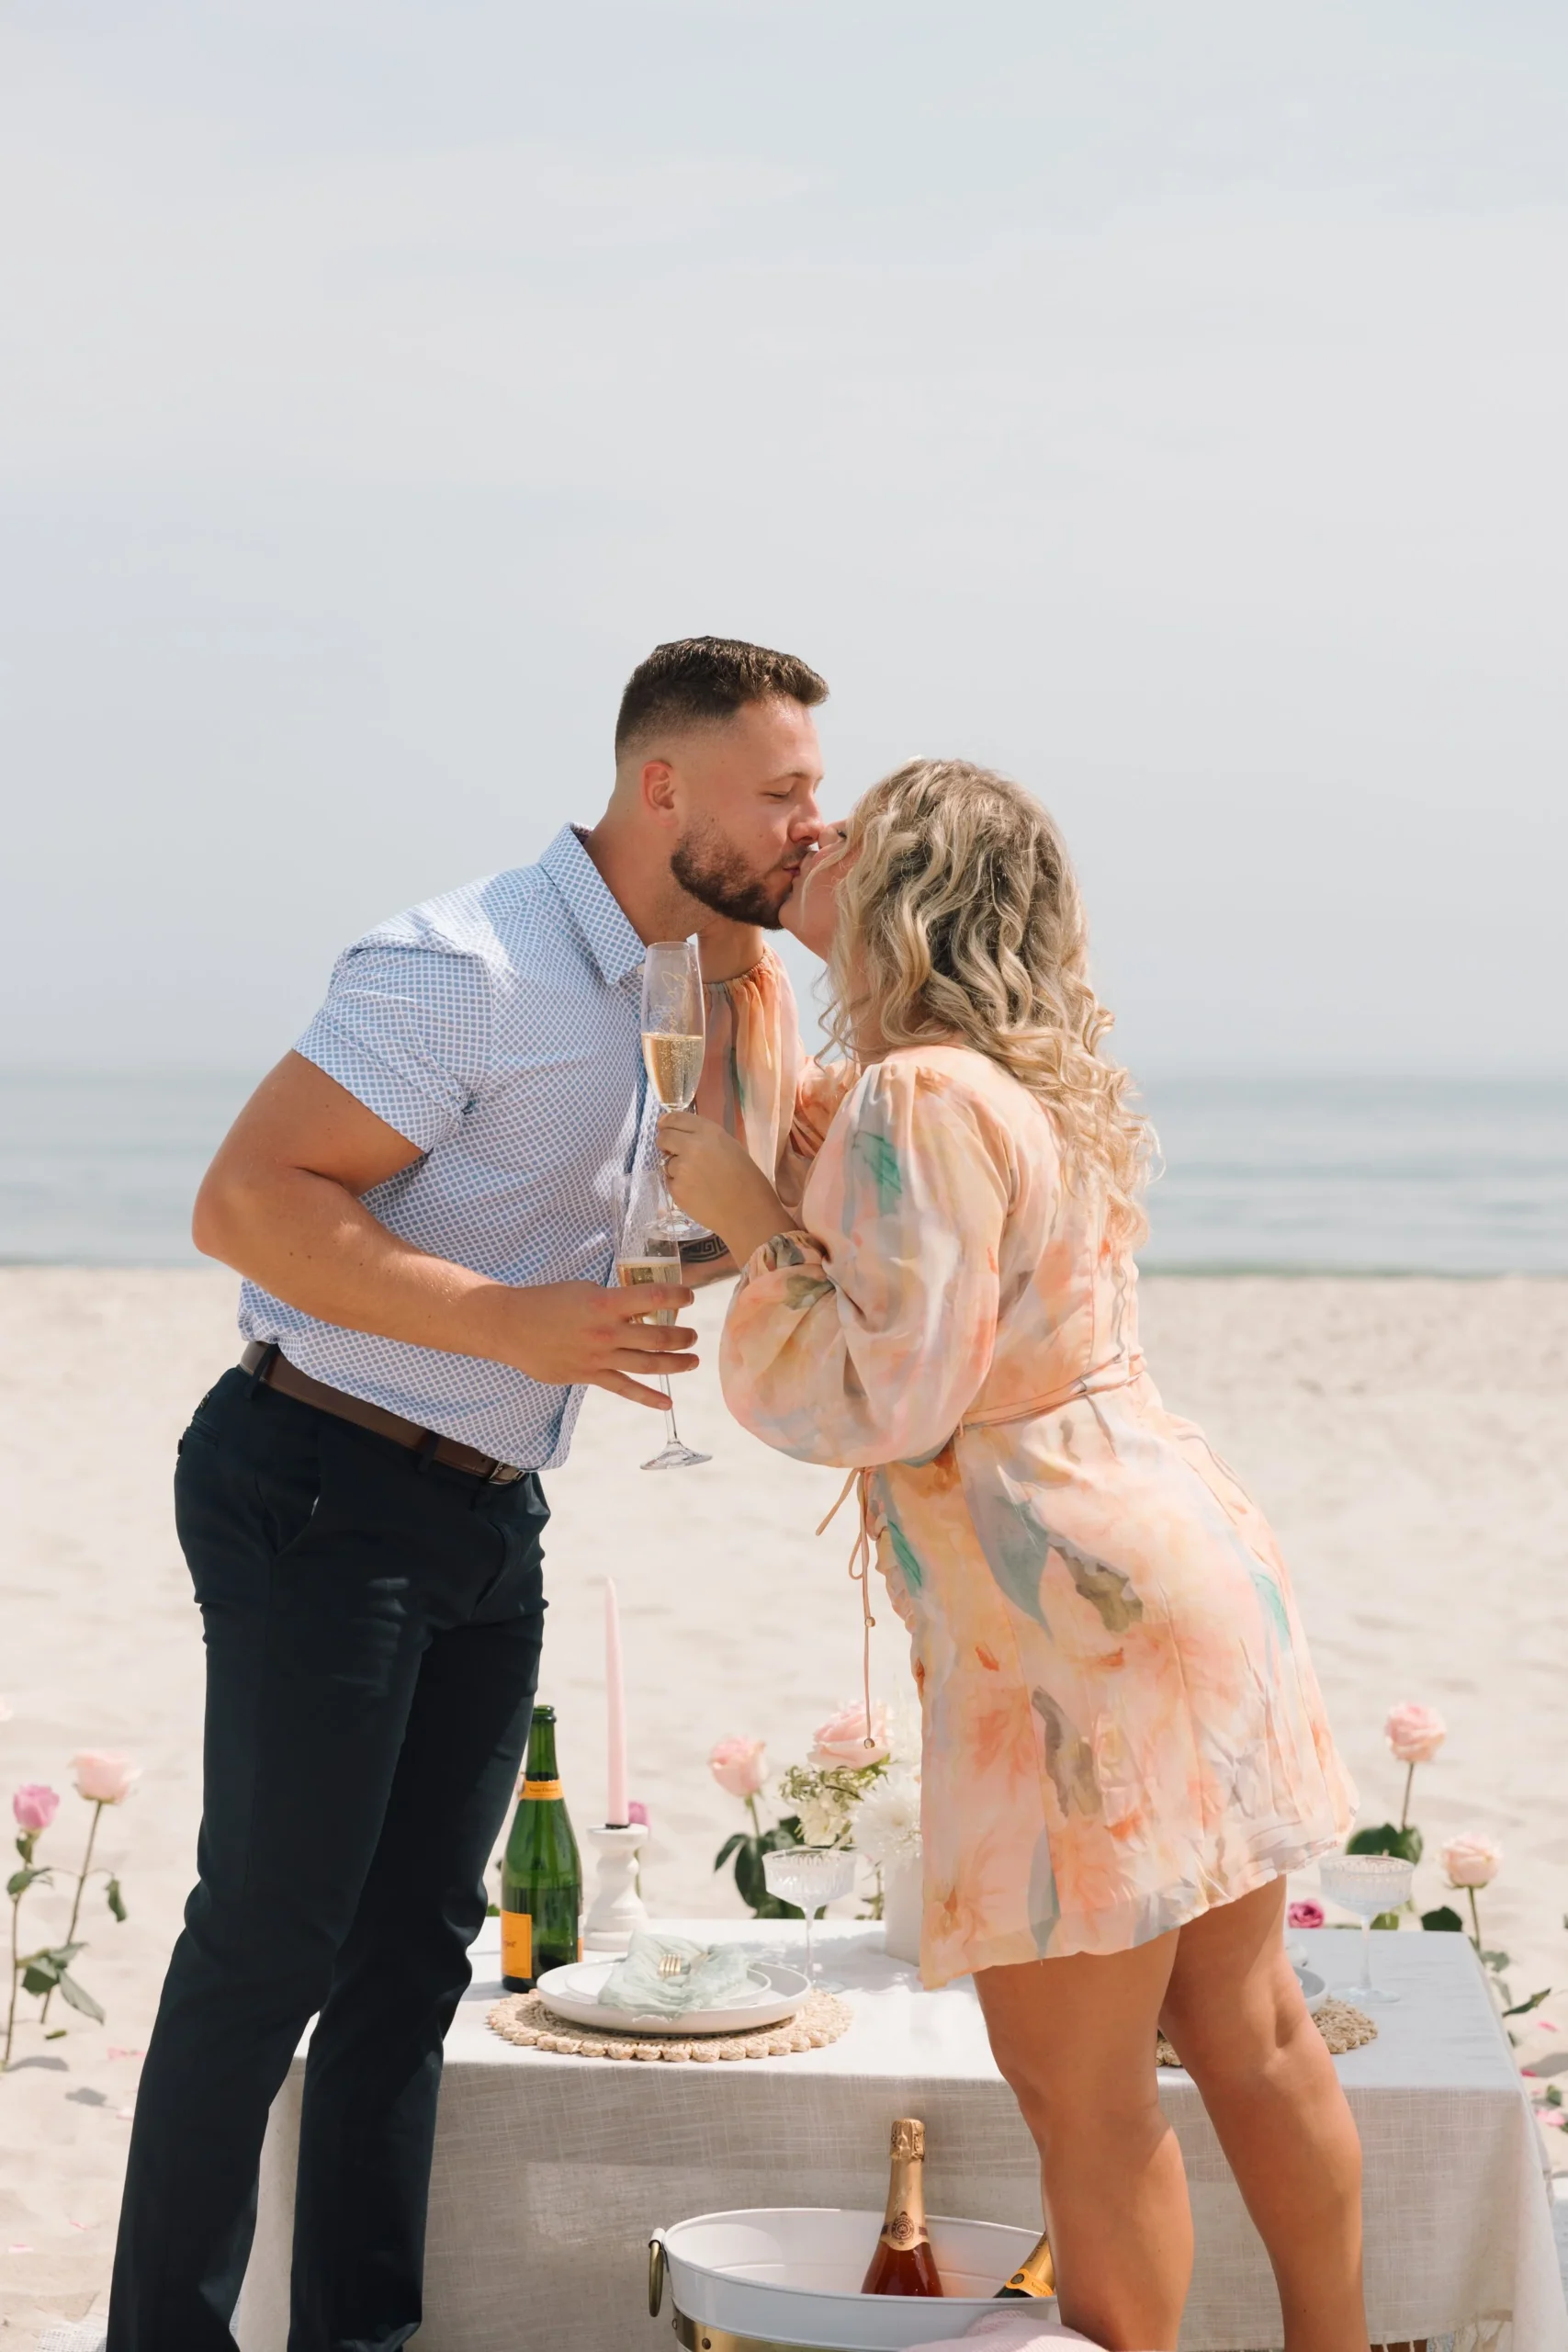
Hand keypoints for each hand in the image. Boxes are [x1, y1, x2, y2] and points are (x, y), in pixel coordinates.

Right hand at [467, 1279, 697, 1411]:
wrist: (511, 1326)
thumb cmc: (547, 1301)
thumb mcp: (584, 1289)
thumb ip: (613, 1300)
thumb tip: (640, 1307)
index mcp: (606, 1303)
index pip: (653, 1297)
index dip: (677, 1297)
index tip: (690, 1297)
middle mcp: (607, 1332)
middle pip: (658, 1337)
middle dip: (683, 1337)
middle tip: (694, 1335)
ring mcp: (599, 1357)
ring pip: (648, 1364)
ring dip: (676, 1364)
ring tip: (693, 1361)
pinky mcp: (589, 1375)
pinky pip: (624, 1388)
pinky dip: (648, 1398)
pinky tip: (668, 1403)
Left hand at [657, 1114, 789, 1267]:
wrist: (748, 1212)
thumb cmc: (747, 1179)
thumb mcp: (730, 1147)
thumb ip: (705, 1139)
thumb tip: (681, 1136)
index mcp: (709, 1132)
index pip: (676, 1118)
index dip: (667, 1123)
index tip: (664, 1126)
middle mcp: (692, 1146)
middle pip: (664, 1137)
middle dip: (666, 1144)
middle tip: (673, 1152)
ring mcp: (682, 1168)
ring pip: (667, 1163)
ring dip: (676, 1169)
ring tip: (699, 1181)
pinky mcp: (676, 1189)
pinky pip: (670, 1182)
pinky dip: (679, 1186)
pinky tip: (698, 1193)